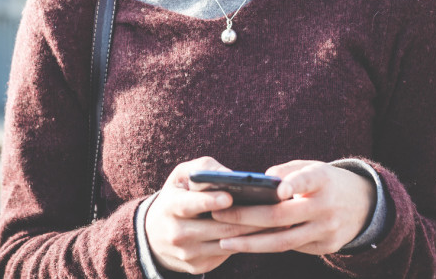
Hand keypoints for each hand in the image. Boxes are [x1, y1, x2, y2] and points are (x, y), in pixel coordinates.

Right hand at [144, 157, 266, 274]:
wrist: (155, 234)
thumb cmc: (178, 195)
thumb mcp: (182, 176)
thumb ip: (205, 169)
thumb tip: (233, 177)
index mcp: (169, 206)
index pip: (188, 205)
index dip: (208, 201)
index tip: (230, 196)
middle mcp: (176, 233)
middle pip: (218, 227)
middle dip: (249, 218)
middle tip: (275, 209)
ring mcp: (188, 253)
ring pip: (228, 242)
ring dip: (255, 232)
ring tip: (280, 220)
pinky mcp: (198, 266)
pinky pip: (228, 253)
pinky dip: (248, 243)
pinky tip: (266, 233)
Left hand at [211, 160, 375, 254]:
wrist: (364, 205)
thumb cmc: (326, 182)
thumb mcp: (313, 167)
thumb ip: (288, 171)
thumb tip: (259, 180)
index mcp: (324, 180)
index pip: (308, 181)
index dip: (294, 185)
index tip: (276, 189)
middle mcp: (327, 207)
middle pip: (282, 216)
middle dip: (247, 217)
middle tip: (218, 214)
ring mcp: (328, 230)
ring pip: (283, 241)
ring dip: (251, 243)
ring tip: (223, 240)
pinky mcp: (326, 247)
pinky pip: (292, 248)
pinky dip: (267, 246)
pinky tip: (245, 244)